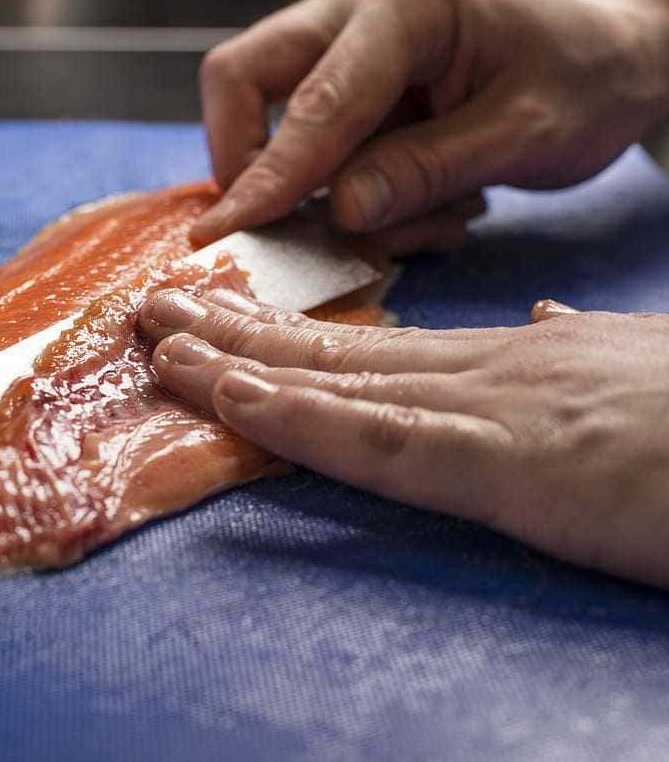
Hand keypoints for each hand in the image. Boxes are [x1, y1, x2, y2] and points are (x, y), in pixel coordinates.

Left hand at [139, 288, 668, 588]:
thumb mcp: (641, 372)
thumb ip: (581, 352)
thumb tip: (547, 328)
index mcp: (515, 362)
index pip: (376, 344)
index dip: (290, 334)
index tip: (222, 320)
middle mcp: (488, 371)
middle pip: (337, 349)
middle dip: (236, 330)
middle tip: (152, 308)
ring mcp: (493, 411)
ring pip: (338, 382)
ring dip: (238, 364)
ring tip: (159, 344)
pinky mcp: (511, 464)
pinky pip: (379, 440)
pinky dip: (297, 418)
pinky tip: (232, 399)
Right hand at [194, 0, 668, 251]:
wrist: (611, 55)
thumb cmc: (586, 79)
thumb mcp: (527, 134)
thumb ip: (429, 170)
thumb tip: (342, 211)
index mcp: (407, 2)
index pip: (312, 101)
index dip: (270, 177)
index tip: (228, 234)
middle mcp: (356, 7)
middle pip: (242, 78)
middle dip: (250, 164)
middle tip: (289, 228)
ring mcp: (342, 39)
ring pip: (260, 113)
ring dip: (307, 189)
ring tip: (404, 219)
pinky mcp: (342, 78)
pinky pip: (299, 139)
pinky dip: (333, 189)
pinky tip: (405, 204)